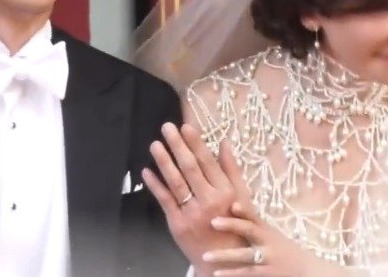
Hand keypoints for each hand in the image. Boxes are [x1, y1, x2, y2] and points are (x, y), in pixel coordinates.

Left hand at [142, 123, 248, 274]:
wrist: (223, 260)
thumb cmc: (235, 224)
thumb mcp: (240, 196)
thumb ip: (232, 169)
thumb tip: (224, 143)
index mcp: (225, 192)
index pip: (208, 162)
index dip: (196, 143)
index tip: (187, 126)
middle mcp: (209, 201)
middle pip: (190, 168)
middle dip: (178, 145)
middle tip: (167, 127)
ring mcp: (191, 213)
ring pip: (175, 182)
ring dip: (164, 161)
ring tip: (155, 144)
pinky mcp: (177, 224)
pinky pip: (165, 201)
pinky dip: (155, 185)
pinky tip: (147, 171)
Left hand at [204, 202, 346, 276]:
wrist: (306, 270)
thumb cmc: (283, 249)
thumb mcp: (270, 233)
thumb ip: (252, 220)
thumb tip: (231, 203)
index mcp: (267, 229)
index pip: (255, 215)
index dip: (244, 209)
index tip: (232, 203)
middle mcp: (268, 241)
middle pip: (250, 230)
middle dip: (232, 225)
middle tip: (212, 221)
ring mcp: (268, 258)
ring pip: (245, 255)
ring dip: (225, 256)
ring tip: (206, 256)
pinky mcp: (267, 273)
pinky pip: (247, 273)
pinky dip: (232, 274)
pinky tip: (217, 274)